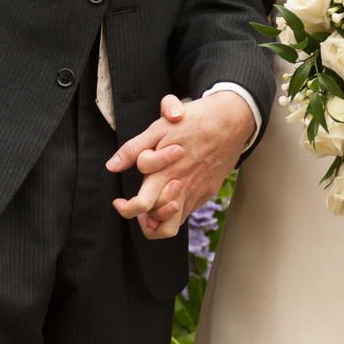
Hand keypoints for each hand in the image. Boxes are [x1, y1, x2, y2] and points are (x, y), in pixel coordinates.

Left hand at [107, 91, 255, 238]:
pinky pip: (188, 212)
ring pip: (174, 224)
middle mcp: (182, 186)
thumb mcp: (159, 128)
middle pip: (159, 222)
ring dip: (159, 219)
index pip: (142, 205)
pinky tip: (168, 195)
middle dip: (142, 219)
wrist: (231, 120)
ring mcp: (198, 191)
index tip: (119, 202)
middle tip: (133, 207)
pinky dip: (174, 210)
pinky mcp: (208, 191)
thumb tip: (112, 166)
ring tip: (149, 207)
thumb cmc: (194, 120)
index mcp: (166, 172)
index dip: (126, 207)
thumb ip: (133, 149)